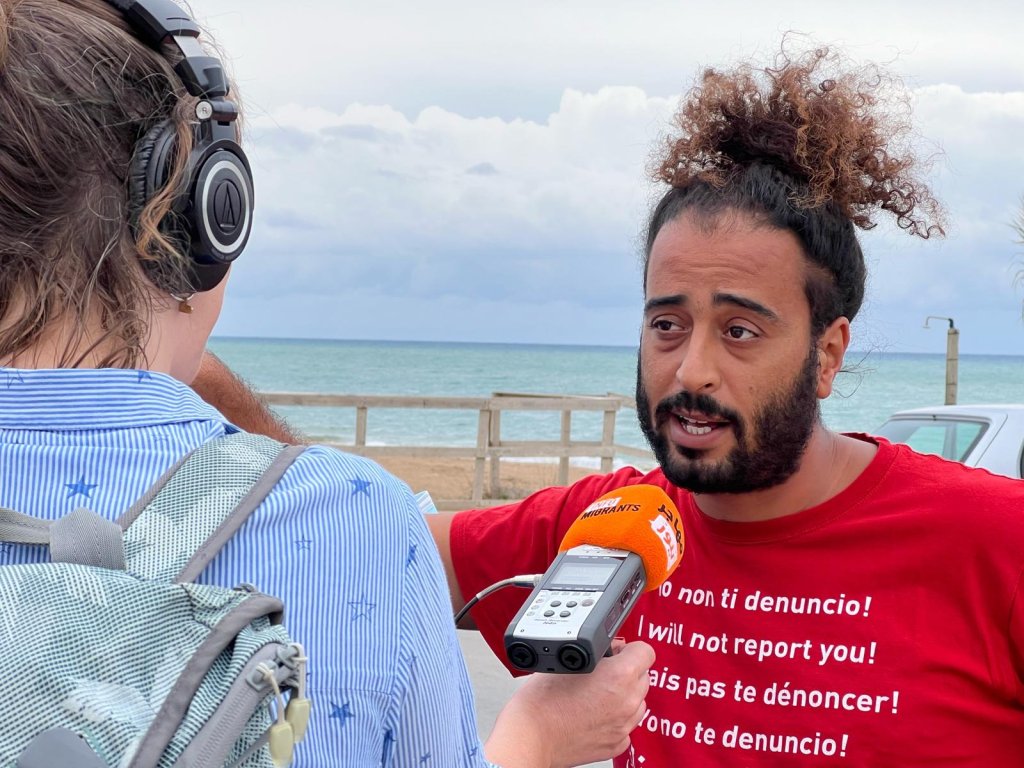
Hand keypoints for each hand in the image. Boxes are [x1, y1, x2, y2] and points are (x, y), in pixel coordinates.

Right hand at [485, 640, 654, 766]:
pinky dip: (616, 717)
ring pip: (638, 701)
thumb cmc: (541, 701)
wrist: (529, 736)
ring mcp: (623, 725)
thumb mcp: (567, 659)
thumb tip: (609, 649)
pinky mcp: (616, 744)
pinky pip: (627, 724)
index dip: (628, 648)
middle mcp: (627, 701)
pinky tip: (594, 713)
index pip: (645, 651)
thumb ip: (597, 652)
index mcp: (619, 675)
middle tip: (601, 672)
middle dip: (626, 671)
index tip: (616, 652)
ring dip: (624, 694)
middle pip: (643, 676)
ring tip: (596, 693)